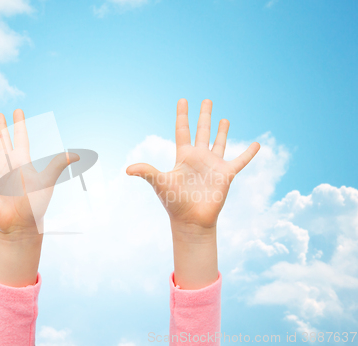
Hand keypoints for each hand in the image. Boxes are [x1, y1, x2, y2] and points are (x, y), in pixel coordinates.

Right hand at [0, 109, 77, 286]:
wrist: (21, 224)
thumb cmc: (36, 204)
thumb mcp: (46, 181)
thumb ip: (57, 165)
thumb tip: (76, 154)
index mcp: (22, 160)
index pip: (20, 136)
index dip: (19, 123)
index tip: (18, 110)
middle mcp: (7, 163)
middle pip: (2, 139)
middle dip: (1, 126)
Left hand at [127, 98, 259, 231]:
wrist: (191, 221)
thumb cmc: (174, 203)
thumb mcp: (160, 183)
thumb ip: (146, 172)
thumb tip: (127, 169)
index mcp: (183, 156)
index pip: (182, 130)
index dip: (183, 115)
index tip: (183, 100)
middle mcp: (199, 158)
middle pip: (202, 131)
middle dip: (204, 116)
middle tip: (207, 100)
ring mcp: (213, 165)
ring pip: (219, 142)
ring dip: (222, 130)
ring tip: (224, 118)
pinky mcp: (226, 175)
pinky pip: (240, 161)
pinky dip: (249, 153)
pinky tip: (257, 144)